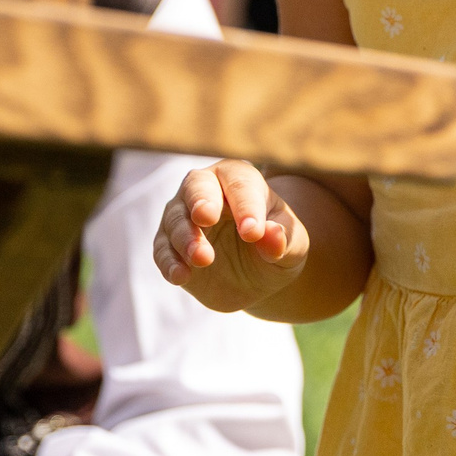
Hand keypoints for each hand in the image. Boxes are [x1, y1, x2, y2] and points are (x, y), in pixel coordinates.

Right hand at [152, 160, 309, 313]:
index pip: (240, 185)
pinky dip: (169, 261)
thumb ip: (284, 240)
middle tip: (206, 217)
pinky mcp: (169, 245)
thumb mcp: (293, 247)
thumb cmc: (275, 246)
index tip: (252, 232)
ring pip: (176, 219)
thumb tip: (272, 234)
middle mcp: (205, 189)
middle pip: (196, 186)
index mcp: (240, 180)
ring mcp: (182, 216)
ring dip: (186, 238)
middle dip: (201, 201)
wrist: (255, 274)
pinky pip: (162, 249)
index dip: (246, 207)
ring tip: (203, 258)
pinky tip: (180, 275)